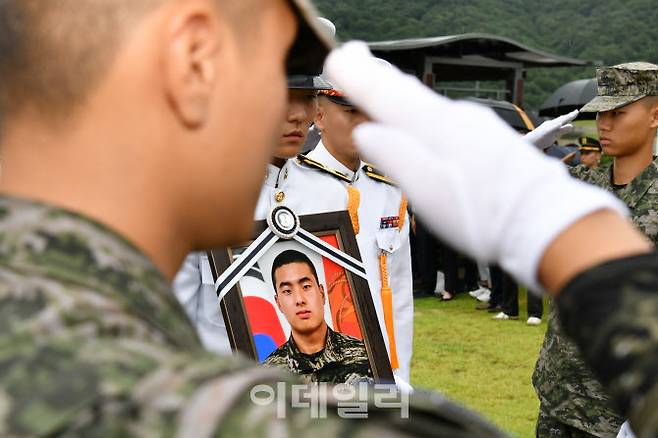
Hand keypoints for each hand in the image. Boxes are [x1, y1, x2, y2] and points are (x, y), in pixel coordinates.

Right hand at [324, 42, 625, 291]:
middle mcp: (456, 119)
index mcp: (435, 127)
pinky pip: (446, 118)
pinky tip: (425, 120)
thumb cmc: (484, 213)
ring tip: (384, 82)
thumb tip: (366, 132)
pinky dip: (424, 112)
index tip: (337, 59)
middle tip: (356, 58)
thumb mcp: (427, 190)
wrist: (542, 221)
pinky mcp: (487, 142)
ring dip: (401, 92)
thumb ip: (394, 156)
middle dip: (378, 76)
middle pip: (407, 91)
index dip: (358, 78)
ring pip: (427, 104)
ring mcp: (475, 128)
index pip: (386, 94)